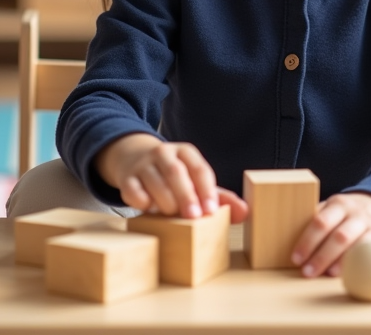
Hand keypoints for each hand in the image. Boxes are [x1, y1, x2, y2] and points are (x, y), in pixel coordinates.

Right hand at [95, 133, 247, 221]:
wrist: (133, 159)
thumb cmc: (173, 177)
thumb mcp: (195, 181)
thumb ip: (218, 198)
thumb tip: (244, 212)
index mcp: (186, 152)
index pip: (200, 169)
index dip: (207, 190)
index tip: (211, 211)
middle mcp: (164, 153)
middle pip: (176, 173)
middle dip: (186, 196)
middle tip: (194, 217)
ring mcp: (143, 164)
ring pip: (154, 180)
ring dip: (165, 200)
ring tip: (172, 215)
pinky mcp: (126, 177)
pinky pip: (132, 189)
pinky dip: (141, 201)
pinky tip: (147, 209)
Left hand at [290, 192, 370, 277]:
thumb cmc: (347, 214)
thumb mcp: (333, 209)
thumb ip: (317, 219)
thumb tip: (286, 234)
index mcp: (338, 204)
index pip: (321, 221)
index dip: (307, 241)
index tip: (296, 258)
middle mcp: (356, 214)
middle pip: (339, 236)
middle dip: (321, 256)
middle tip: (307, 272)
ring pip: (357, 246)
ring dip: (341, 263)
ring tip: (326, 275)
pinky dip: (360, 266)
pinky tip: (349, 275)